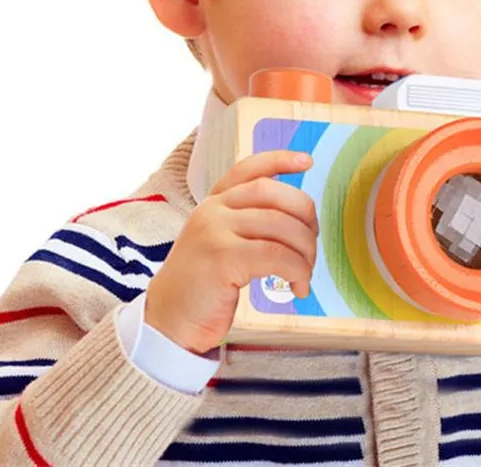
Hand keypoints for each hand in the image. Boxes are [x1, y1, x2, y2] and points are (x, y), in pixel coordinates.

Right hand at [144, 150, 316, 352]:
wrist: (168, 320)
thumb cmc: (203, 285)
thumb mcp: (219, 242)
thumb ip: (246, 223)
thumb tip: (297, 220)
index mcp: (214, 202)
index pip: (249, 168)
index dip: (280, 160)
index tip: (308, 161)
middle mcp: (213, 209)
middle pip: (272, 192)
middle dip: (304, 213)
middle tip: (312, 243)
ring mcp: (215, 230)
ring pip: (280, 224)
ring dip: (305, 249)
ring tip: (306, 273)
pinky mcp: (222, 257)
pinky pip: (276, 255)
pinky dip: (297, 270)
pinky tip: (298, 287)